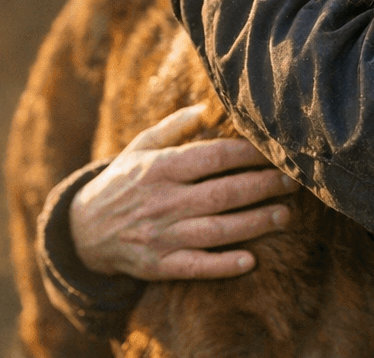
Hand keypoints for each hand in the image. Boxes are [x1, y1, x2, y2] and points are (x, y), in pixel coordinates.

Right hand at [70, 104, 300, 280]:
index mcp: (160, 168)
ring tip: (285, 216)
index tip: (276, 150)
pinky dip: (223, 266)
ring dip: (254, 224)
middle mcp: (162, 201)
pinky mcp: (159, 265)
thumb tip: (206, 107)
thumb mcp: (138, 147)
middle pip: (222, 194)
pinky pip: (196, 266)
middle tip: (293, 183)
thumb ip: (173, 127)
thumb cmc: (121, 182)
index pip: (213, 157)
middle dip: (262, 187)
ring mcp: (161, 235)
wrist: (81, 231)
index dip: (249, 153)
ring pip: (216, 230)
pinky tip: (251, 261)